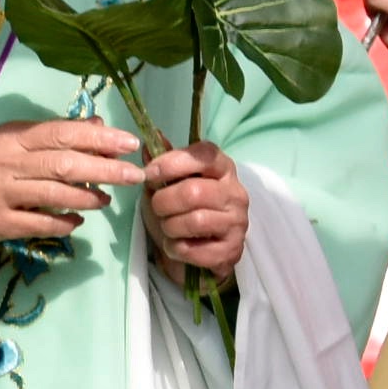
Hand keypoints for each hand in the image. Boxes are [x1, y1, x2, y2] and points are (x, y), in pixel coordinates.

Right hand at [0, 116, 145, 251]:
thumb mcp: (6, 142)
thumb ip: (48, 135)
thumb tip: (96, 125)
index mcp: (10, 140)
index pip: (61, 133)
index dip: (99, 137)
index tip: (129, 143)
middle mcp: (6, 164)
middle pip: (65, 163)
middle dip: (106, 169)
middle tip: (134, 175)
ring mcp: (0, 195)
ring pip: (55, 194)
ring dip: (88, 197)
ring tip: (106, 199)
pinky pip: (39, 223)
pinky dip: (64, 223)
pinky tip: (78, 222)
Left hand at [141, 142, 251, 280]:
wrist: (195, 252)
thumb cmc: (180, 211)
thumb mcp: (167, 184)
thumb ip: (162, 162)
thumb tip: (151, 136)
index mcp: (222, 169)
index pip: (205, 154)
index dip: (172, 162)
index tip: (149, 173)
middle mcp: (235, 192)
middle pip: (193, 191)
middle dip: (163, 202)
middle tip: (158, 208)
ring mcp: (238, 222)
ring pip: (194, 221)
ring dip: (169, 227)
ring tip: (168, 228)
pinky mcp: (232, 249)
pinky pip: (195, 249)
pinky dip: (176, 249)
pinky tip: (177, 245)